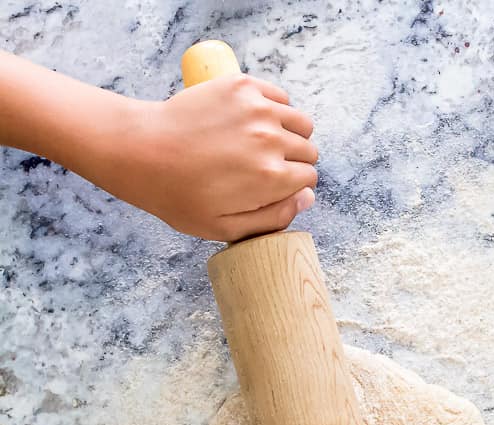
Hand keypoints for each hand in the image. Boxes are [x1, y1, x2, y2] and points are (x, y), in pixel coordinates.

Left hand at [115, 74, 317, 240]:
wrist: (143, 151)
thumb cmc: (179, 196)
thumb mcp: (225, 227)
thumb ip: (274, 218)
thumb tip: (307, 197)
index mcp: (271, 178)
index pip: (308, 180)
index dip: (294, 187)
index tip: (275, 188)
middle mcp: (271, 140)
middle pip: (308, 150)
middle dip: (294, 162)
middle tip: (266, 168)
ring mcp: (257, 108)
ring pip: (300, 121)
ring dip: (291, 134)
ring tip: (265, 145)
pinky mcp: (242, 86)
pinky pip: (279, 96)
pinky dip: (275, 109)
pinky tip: (256, 122)